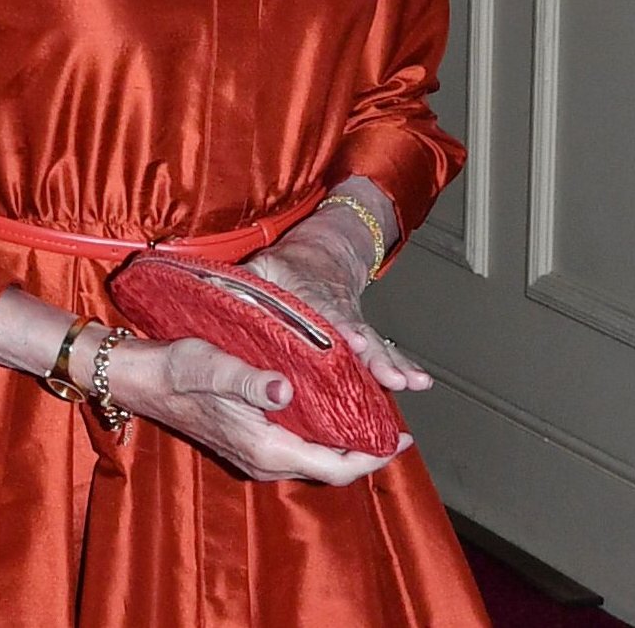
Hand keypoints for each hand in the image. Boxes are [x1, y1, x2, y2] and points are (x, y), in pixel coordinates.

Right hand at [99, 332, 412, 483]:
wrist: (146, 378)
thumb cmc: (180, 367)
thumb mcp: (213, 365)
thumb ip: (250, 380)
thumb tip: (285, 389)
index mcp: (265, 446)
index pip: (334, 466)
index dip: (372, 456)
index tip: (403, 439)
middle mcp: (266, 460)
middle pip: (331, 468)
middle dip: (367, 450)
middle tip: (398, 426)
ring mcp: (259, 455)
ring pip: (317, 459)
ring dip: (347, 444)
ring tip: (374, 417)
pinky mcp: (253, 442)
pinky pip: (302, 448)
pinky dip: (326, 436)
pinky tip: (336, 412)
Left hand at [241, 210, 431, 395]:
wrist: (325, 252)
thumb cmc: (286, 267)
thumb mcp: (261, 268)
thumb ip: (243, 284)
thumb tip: (215, 294)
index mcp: (310, 298)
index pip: (323, 316)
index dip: (337, 331)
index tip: (352, 343)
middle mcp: (337, 313)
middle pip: (357, 335)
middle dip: (374, 357)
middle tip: (392, 375)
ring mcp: (354, 326)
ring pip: (375, 346)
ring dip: (393, 364)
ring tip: (412, 381)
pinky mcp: (364, 339)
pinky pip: (385, 352)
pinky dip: (402, 365)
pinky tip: (420, 381)